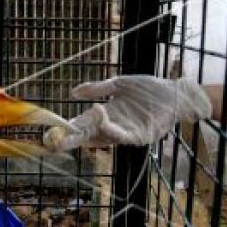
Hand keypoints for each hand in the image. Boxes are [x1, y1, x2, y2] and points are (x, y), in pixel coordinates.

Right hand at [43, 76, 212, 151]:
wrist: (174, 92)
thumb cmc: (148, 88)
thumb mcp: (118, 84)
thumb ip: (97, 89)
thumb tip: (73, 92)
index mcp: (107, 115)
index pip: (83, 125)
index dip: (68, 128)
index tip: (51, 131)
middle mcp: (114, 127)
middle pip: (89, 137)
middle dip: (71, 140)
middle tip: (53, 142)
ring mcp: (127, 134)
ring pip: (102, 138)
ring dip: (88, 133)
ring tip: (73, 125)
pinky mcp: (140, 137)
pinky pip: (121, 136)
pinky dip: (109, 128)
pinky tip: (100, 115)